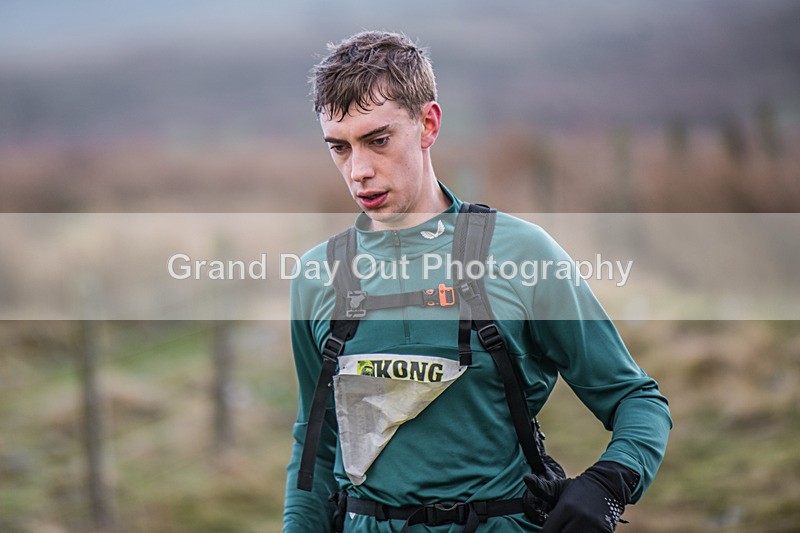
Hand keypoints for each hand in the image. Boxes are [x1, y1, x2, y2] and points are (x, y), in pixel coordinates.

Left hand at [524, 461, 638, 531]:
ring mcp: (593, 527)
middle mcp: (579, 519)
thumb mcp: (560, 487)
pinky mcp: (603, 532)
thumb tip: (525, 478)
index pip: (548, 531)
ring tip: (568, 526)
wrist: (608, 485)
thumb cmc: (579, 488)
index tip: (549, 527)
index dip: (547, 531)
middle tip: (560, 526)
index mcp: (566, 508)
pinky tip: (578, 528)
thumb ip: (541, 488)